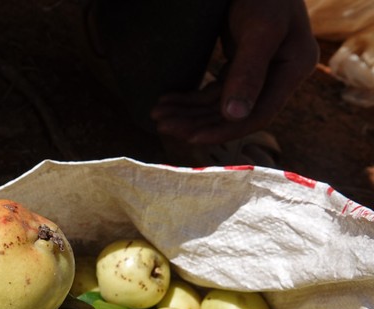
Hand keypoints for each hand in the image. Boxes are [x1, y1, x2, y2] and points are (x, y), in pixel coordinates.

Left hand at [152, 0, 318, 143]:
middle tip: (163, 125)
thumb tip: (234, 115)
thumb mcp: (259, 29)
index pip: (259, 114)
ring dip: (189, 112)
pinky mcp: (240, 63)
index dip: (225, 130)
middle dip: (198, 122)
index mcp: (292, 69)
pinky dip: (190, 98)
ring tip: (158, 116)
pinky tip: (167, 101)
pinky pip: (214, 90)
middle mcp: (278, 74)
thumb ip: (249, 71)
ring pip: (220, 103)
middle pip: (235, 113)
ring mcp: (259, 70)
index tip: (191, 138)